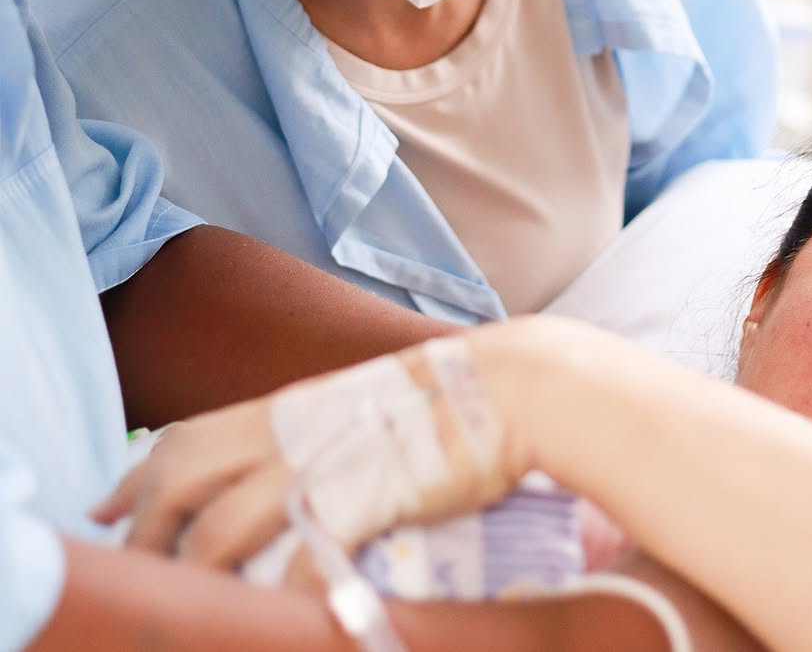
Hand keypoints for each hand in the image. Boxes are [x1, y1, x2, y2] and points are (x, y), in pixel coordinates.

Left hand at [94, 331, 536, 570]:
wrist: (515, 385)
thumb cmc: (448, 400)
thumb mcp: (362, 408)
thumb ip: (316, 434)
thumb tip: (283, 468)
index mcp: (290, 406)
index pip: (188, 435)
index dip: (135, 473)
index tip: (105, 505)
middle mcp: (292, 428)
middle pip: (182, 474)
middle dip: (142, 526)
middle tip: (129, 565)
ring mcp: (323, 462)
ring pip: (220, 524)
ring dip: (194, 572)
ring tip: (186, 605)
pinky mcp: (362, 497)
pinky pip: (300, 561)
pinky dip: (280, 598)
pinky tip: (279, 617)